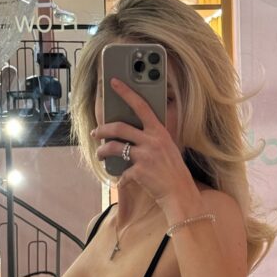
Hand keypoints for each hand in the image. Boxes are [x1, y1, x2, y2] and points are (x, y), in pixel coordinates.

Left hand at [90, 77, 197, 207]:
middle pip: (120, 128)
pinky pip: (122, 172)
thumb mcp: (168, 148)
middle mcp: (152, 141)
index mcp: (160, 132)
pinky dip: (120, 178)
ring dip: (103, 151)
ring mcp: (145, 156)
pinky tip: (121, 181)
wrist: (180, 193)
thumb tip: (132, 136)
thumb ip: (153, 139)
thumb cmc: (174, 172)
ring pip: (115, 147)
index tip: (114, 82)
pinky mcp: (139, 172)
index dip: (126, 93)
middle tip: (96, 132)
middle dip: (103, 129)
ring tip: (100, 154)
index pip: (141, 106)